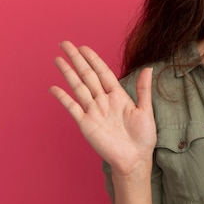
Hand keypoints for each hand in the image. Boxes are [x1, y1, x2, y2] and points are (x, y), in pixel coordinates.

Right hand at [49, 41, 156, 176]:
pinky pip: (73, 108)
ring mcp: (94, 112)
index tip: (84, 47)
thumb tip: (149, 68)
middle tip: (65, 44)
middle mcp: (104, 101)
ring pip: (78, 87)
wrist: (135, 159)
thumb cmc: (143, 138)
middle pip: (87, 75)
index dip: (93, 59)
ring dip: (68, 73)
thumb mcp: (146, 111)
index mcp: (118, 96)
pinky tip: (54, 88)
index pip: (103, 72)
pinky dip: (63, 98)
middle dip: (77, 59)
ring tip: (58, 59)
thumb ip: (143, 89)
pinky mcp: (86, 124)